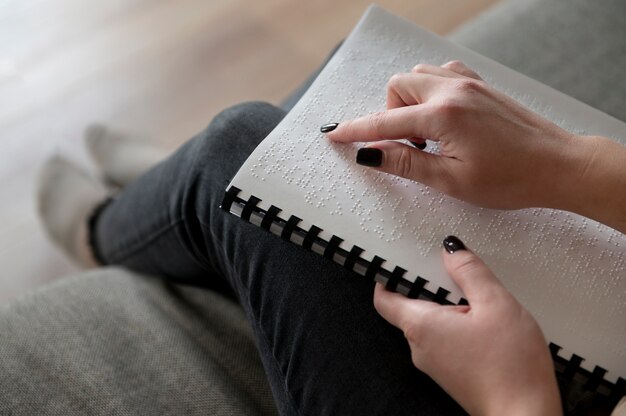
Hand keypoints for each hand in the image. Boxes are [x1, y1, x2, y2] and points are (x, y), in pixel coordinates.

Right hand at [325, 61, 591, 210]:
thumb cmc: (512, 179)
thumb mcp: (451, 180)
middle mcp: (454, 90)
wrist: (558, 165)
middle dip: (389, 114)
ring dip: (409, 101)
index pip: (385, 121)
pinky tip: (440, 116)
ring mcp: (470, 84)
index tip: (335, 135)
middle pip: (398, 86)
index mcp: (444, 115)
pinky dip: (429, 90)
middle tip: (405, 146)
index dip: (356, 130)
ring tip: (425, 135)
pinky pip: (442, 73)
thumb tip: (370, 154)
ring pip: (418, 75)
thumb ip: (405, 163)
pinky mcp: (481, 86)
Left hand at [374, 236, 561, 415]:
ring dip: (449, 308)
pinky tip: (485, 325)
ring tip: (479, 301)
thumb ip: (470, 272)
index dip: (390, 276)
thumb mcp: (495, 303)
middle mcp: (419, 347)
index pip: (384, 298)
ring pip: (431, 324)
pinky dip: (458, 326)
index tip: (404, 259)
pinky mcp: (451, 373)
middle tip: (457, 274)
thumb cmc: (511, 366)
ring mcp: (434, 363)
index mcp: (420, 326)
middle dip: (431, 288)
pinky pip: (445, 340)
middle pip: (411, 307)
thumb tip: (451, 249)